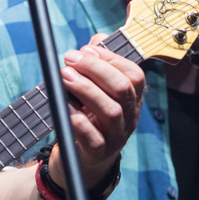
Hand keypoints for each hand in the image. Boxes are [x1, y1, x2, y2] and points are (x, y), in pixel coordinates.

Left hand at [54, 33, 145, 189]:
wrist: (82, 160)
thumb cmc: (89, 119)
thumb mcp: (96, 91)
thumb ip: (98, 64)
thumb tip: (98, 39)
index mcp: (132, 100)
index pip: (135, 76)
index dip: (112, 59)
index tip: (87, 48)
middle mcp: (129, 118)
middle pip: (123, 89)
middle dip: (95, 69)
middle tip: (70, 59)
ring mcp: (116, 137)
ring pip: (110, 111)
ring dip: (86, 89)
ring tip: (64, 76)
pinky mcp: (98, 153)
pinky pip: (92, 136)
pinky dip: (77, 117)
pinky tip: (63, 105)